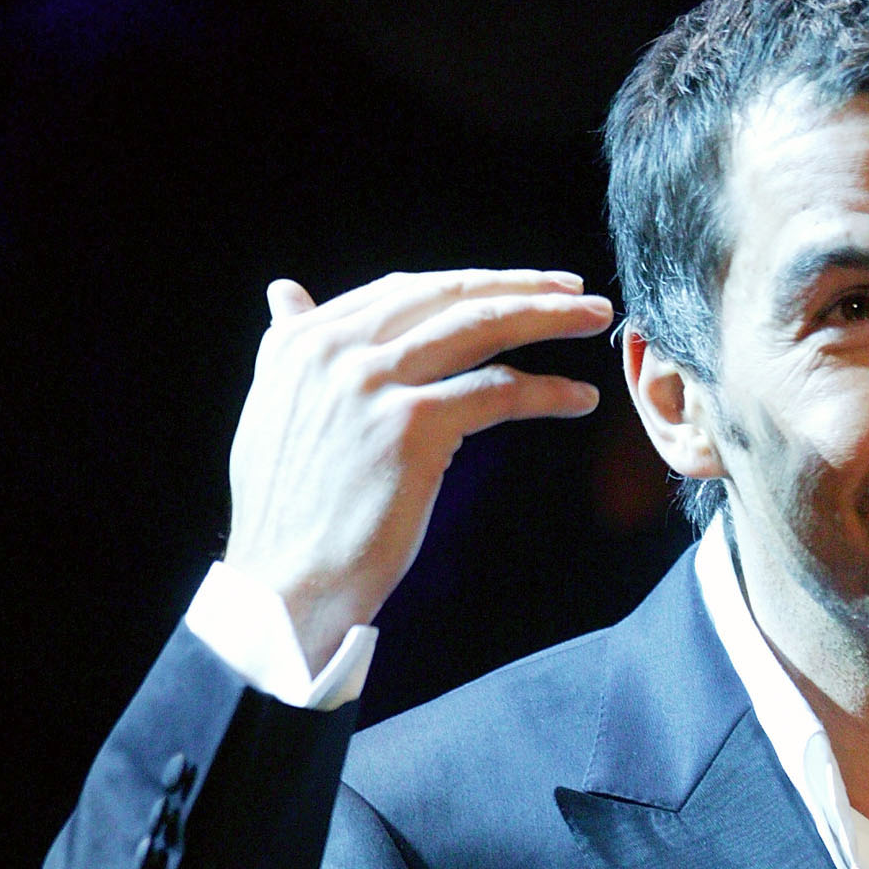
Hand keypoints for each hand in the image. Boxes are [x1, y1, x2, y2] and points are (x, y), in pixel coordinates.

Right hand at [224, 268, 612, 672]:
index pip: (405, 291)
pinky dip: (547, 391)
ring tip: (594, 319)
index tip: (521, 284)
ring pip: (480, 328)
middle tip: (576, 290)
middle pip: (449, 296)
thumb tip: (285, 295)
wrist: (283, 584)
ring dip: (548, 317)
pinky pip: (496, 392)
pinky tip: (579, 398)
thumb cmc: (287, 516)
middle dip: (522, 286)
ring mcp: (373, 384)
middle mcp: (335, 348)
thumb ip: (287, 348)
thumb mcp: (274, 410)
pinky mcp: (411, 427)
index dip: (471, 284)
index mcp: (303, 340)